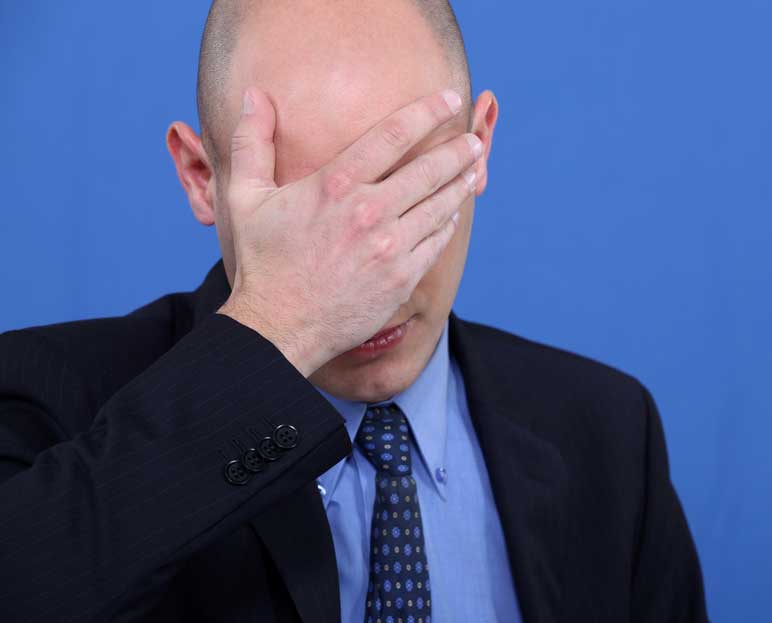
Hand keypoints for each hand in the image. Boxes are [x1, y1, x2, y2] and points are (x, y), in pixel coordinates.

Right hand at [216, 86, 481, 376]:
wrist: (279, 326)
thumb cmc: (263, 262)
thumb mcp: (244, 197)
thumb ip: (251, 142)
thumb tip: (254, 94)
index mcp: (335, 186)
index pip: (392, 135)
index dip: (427, 112)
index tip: (449, 99)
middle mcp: (368, 213)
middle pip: (429, 170)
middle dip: (458, 150)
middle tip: (473, 138)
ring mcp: (390, 247)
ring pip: (440, 205)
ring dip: (461, 182)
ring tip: (474, 167)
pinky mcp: (402, 277)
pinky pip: (437, 241)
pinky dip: (448, 222)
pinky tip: (452, 211)